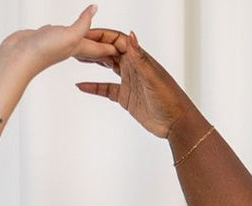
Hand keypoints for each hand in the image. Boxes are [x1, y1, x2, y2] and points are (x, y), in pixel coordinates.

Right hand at [0, 5, 116, 77]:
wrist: (19, 60)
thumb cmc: (44, 52)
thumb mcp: (71, 36)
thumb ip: (83, 24)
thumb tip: (94, 9)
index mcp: (82, 49)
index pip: (105, 46)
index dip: (117, 44)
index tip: (128, 44)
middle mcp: (72, 48)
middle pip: (94, 47)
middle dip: (105, 45)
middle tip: (117, 46)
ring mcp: (59, 46)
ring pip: (79, 44)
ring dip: (87, 42)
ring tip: (93, 39)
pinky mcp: (46, 43)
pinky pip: (63, 40)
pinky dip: (67, 38)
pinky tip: (64, 34)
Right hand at [76, 30, 194, 138]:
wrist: (176, 124)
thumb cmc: (170, 99)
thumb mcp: (153, 77)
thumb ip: (140, 57)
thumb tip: (131, 35)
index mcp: (139, 59)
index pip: (117, 40)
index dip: (101, 36)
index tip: (84, 35)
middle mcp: (133, 67)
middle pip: (109, 51)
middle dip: (93, 47)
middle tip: (74, 44)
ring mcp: (128, 82)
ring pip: (106, 68)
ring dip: (92, 63)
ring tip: (75, 58)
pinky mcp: (126, 98)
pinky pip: (106, 89)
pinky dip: (94, 87)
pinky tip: (81, 85)